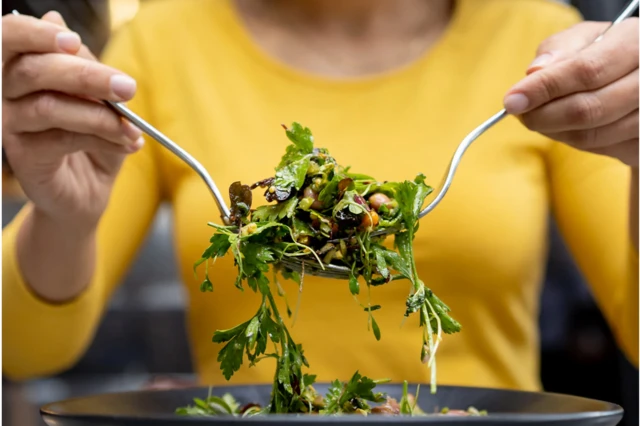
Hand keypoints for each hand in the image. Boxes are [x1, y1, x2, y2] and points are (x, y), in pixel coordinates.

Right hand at [2, 11, 143, 228]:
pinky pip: (63, 140)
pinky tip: (127, 144)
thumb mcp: (97, 97)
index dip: (37, 34)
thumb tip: (59, 23)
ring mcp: (11, 125)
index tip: (74, 42)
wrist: (89, 189)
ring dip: (101, 115)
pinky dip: (103, 140)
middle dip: (87, 76)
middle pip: (34, 71)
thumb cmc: (91, 136)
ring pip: (50, 107)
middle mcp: (6, 93)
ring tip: (132, 128)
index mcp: (20, 68)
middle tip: (128, 87)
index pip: (11, 37)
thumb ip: (82, 65)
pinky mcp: (24, 156)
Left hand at [503, 19, 638, 167]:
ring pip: (592, 135)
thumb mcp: (584, 40)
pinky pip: (600, 150)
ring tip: (540, 117)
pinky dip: (572, 140)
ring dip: (554, 131)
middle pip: (589, 109)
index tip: (511, 101)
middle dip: (543, 116)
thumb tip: (534, 72)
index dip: (544, 88)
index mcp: (636, 42)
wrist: (637, 78)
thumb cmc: (605, 54)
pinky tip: (564, 127)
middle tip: (520, 114)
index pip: (587, 70)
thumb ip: (560, 50)